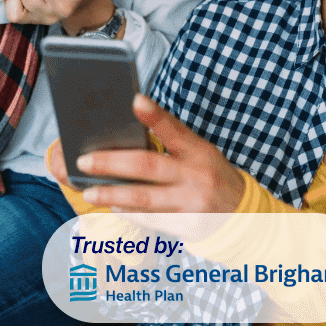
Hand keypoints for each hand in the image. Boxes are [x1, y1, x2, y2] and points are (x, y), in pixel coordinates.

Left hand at [67, 95, 244, 213]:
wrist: (243, 214)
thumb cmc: (209, 175)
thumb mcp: (199, 152)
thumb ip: (172, 142)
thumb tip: (128, 131)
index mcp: (198, 150)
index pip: (174, 128)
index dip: (154, 115)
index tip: (135, 100)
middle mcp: (195, 175)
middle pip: (147, 165)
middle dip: (111, 162)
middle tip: (83, 161)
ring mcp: (192, 202)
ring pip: (144, 198)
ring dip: (112, 195)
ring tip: (89, 191)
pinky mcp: (188, 226)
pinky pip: (151, 219)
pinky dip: (129, 212)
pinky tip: (113, 207)